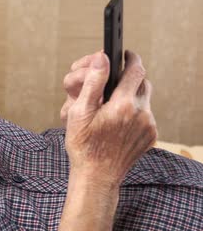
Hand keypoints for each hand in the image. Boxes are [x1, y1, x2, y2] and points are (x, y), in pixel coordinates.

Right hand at [64, 50, 156, 186]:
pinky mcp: (151, 136)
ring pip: (144, 98)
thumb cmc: (83, 145)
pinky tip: (117, 121)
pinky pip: (146, 115)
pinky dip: (134, 112)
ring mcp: (149, 126)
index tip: (124, 54)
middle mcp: (141, 113)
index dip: (130, 58)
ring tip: (112, 103)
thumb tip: (102, 58)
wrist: (97, 176)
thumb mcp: (79, 111)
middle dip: (129, 77)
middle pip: (143, 82)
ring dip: (131, 95)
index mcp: (123, 104)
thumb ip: (93, 81)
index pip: (135, 69)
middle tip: (112, 80)